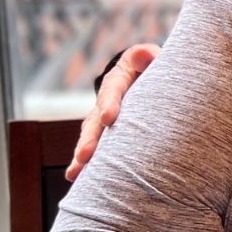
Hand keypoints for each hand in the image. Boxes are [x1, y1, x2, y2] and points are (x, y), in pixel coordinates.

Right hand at [66, 43, 160, 180]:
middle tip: (85, 155)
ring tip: (76, 172)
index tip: (109, 118)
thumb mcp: (152, 58)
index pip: (113, 90)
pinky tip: (78, 177)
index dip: (110, 103)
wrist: (151, 76)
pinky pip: (98, 148)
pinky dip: (89, 162)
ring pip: (92, 137)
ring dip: (83, 155)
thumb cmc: (155, 67)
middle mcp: (106, 100)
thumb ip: (147, 56)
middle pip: (95, 120)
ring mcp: (104, 118)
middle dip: (91, 138)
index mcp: (119, 79)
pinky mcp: (108, 133)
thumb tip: (145, 54)